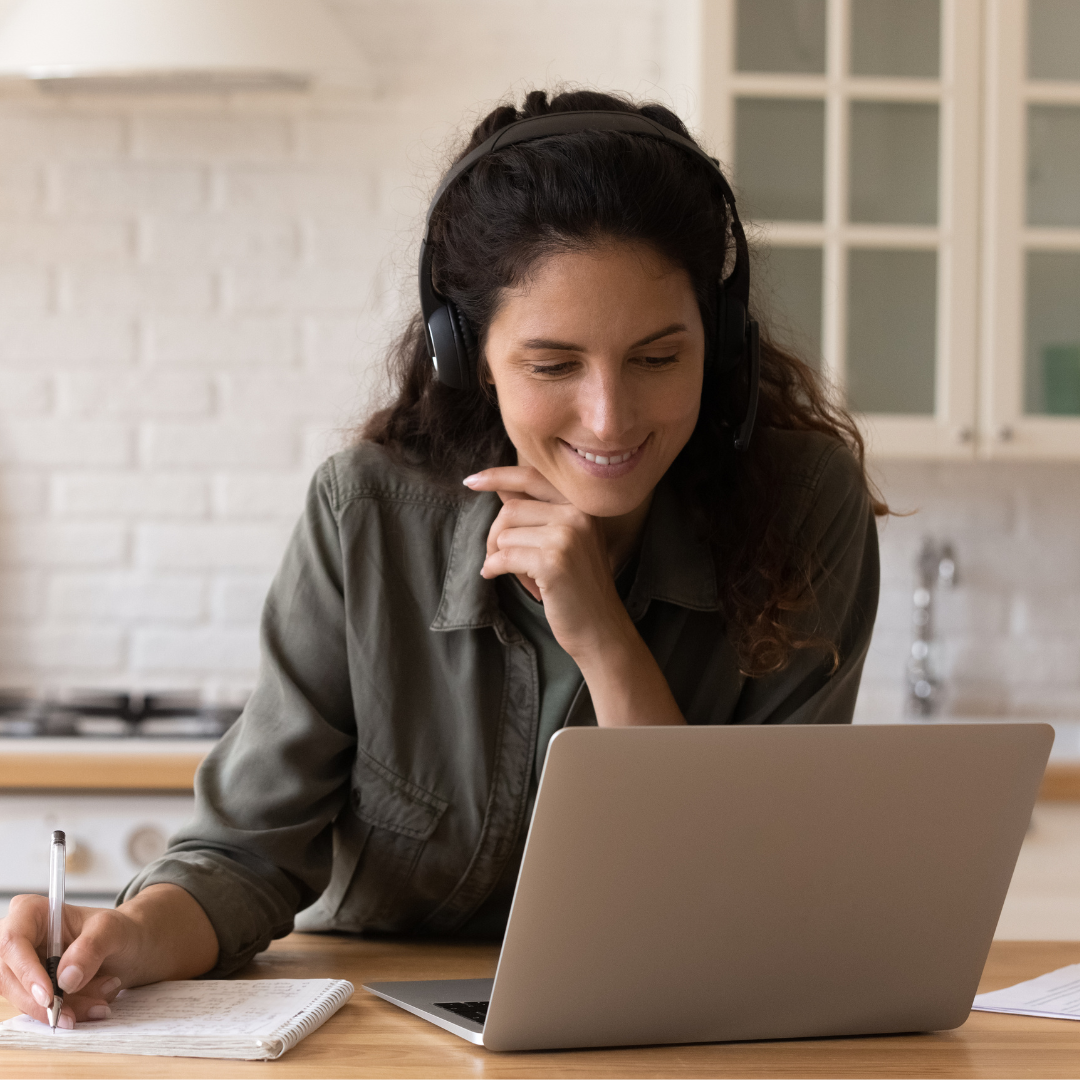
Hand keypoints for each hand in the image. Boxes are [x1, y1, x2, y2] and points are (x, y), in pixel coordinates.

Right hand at [0, 894, 131, 1025]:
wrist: (126, 948)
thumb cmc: (115, 930)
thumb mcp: (112, 929)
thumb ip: (92, 946)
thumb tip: (66, 978)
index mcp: (31, 912)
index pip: (13, 941)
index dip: (26, 971)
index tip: (49, 996)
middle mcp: (18, 939)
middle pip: (11, 978)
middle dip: (47, 1001)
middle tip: (77, 1012)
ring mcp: (19, 966)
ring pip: (24, 999)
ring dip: (62, 1008)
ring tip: (99, 1002)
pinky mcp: (27, 989)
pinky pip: (36, 1009)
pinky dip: (64, 1012)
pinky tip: (92, 1006)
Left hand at [466, 465, 635, 664]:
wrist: (600, 627)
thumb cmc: (578, 585)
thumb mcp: (565, 540)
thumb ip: (536, 512)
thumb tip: (500, 488)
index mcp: (582, 504)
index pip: (532, 477)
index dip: (498, 476)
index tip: (471, 481)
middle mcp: (578, 514)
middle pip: (511, 509)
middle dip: (495, 534)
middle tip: (496, 557)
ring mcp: (567, 536)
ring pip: (506, 534)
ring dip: (498, 556)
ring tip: (516, 574)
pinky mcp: (553, 562)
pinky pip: (504, 557)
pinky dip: (493, 568)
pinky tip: (494, 575)